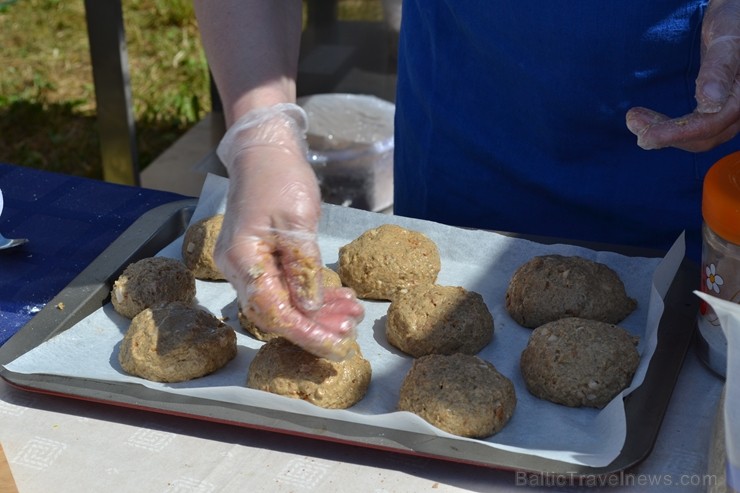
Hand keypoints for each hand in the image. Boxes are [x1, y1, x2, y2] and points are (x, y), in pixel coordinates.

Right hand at [215, 104, 363, 359]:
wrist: (266, 150)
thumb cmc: (280, 177)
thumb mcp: (299, 222)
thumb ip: (304, 269)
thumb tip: (310, 310)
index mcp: (242, 259)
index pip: (273, 311)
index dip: (305, 333)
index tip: (335, 346)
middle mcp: (239, 267)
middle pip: (277, 311)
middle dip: (315, 325)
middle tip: (351, 331)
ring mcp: (249, 263)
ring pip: (283, 301)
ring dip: (317, 311)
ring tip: (352, 314)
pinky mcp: (261, 257)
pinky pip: (285, 285)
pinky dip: (311, 294)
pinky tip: (338, 298)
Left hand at [626, 0, 739, 150]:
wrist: (735, 18)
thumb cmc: (734, 23)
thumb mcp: (727, 40)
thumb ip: (719, 69)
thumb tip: (710, 103)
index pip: (711, 124)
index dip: (676, 134)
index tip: (645, 135)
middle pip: (705, 138)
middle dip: (666, 135)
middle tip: (633, 121)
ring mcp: (730, 110)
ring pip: (699, 136)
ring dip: (666, 133)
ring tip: (635, 119)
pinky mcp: (717, 108)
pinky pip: (695, 126)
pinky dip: (671, 127)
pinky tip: (650, 120)